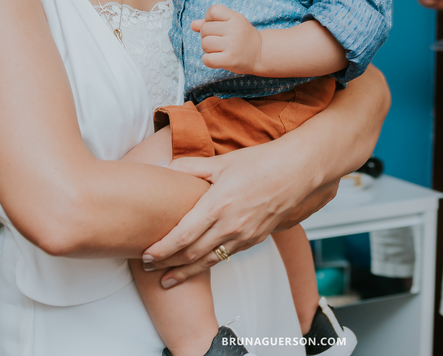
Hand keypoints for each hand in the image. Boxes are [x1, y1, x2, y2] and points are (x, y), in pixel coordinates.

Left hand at [140, 144, 327, 286]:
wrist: (296, 172)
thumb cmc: (260, 163)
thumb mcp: (221, 162)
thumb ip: (188, 166)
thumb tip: (160, 166)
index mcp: (218, 205)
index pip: (182, 235)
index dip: (162, 249)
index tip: (146, 254)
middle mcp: (230, 225)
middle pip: (192, 254)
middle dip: (167, 264)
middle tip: (148, 268)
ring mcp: (244, 236)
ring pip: (208, 262)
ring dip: (185, 272)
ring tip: (167, 280)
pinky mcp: (254, 240)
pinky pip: (226, 257)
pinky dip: (207, 265)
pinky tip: (197, 267)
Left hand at [191, 4, 261, 73]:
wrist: (260, 53)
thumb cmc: (242, 36)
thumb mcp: (231, 23)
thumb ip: (211, 22)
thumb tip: (193, 25)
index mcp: (235, 17)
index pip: (212, 11)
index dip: (209, 18)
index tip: (217, 25)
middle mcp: (234, 29)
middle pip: (205, 29)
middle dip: (207, 35)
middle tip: (219, 40)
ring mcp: (232, 45)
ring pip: (204, 44)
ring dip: (208, 48)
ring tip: (219, 49)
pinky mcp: (230, 59)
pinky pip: (207, 59)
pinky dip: (208, 60)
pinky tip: (216, 58)